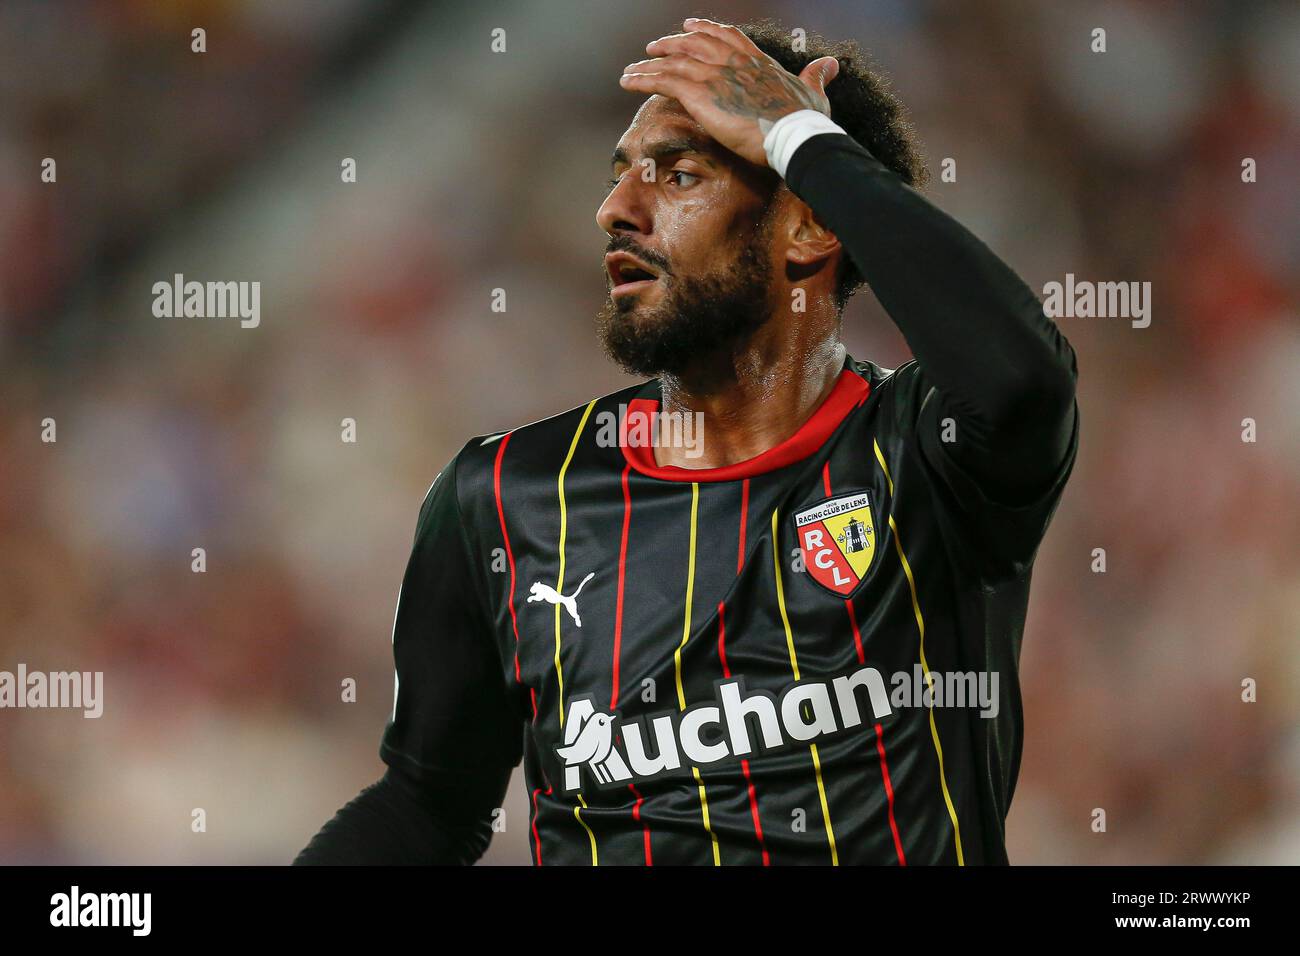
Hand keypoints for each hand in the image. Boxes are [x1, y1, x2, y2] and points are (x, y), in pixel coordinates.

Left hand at [619, 17, 839, 168]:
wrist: (794, 136)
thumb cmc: (806, 122)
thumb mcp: (814, 92)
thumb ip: (816, 76)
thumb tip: (831, 65)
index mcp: (756, 61)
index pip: (726, 37)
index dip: (706, 30)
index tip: (691, 27)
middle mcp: (732, 61)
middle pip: (694, 44)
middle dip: (672, 44)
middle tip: (654, 47)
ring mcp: (715, 75)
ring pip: (673, 62)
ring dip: (649, 64)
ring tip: (633, 69)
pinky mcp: (700, 93)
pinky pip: (662, 81)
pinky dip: (642, 79)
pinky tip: (628, 81)